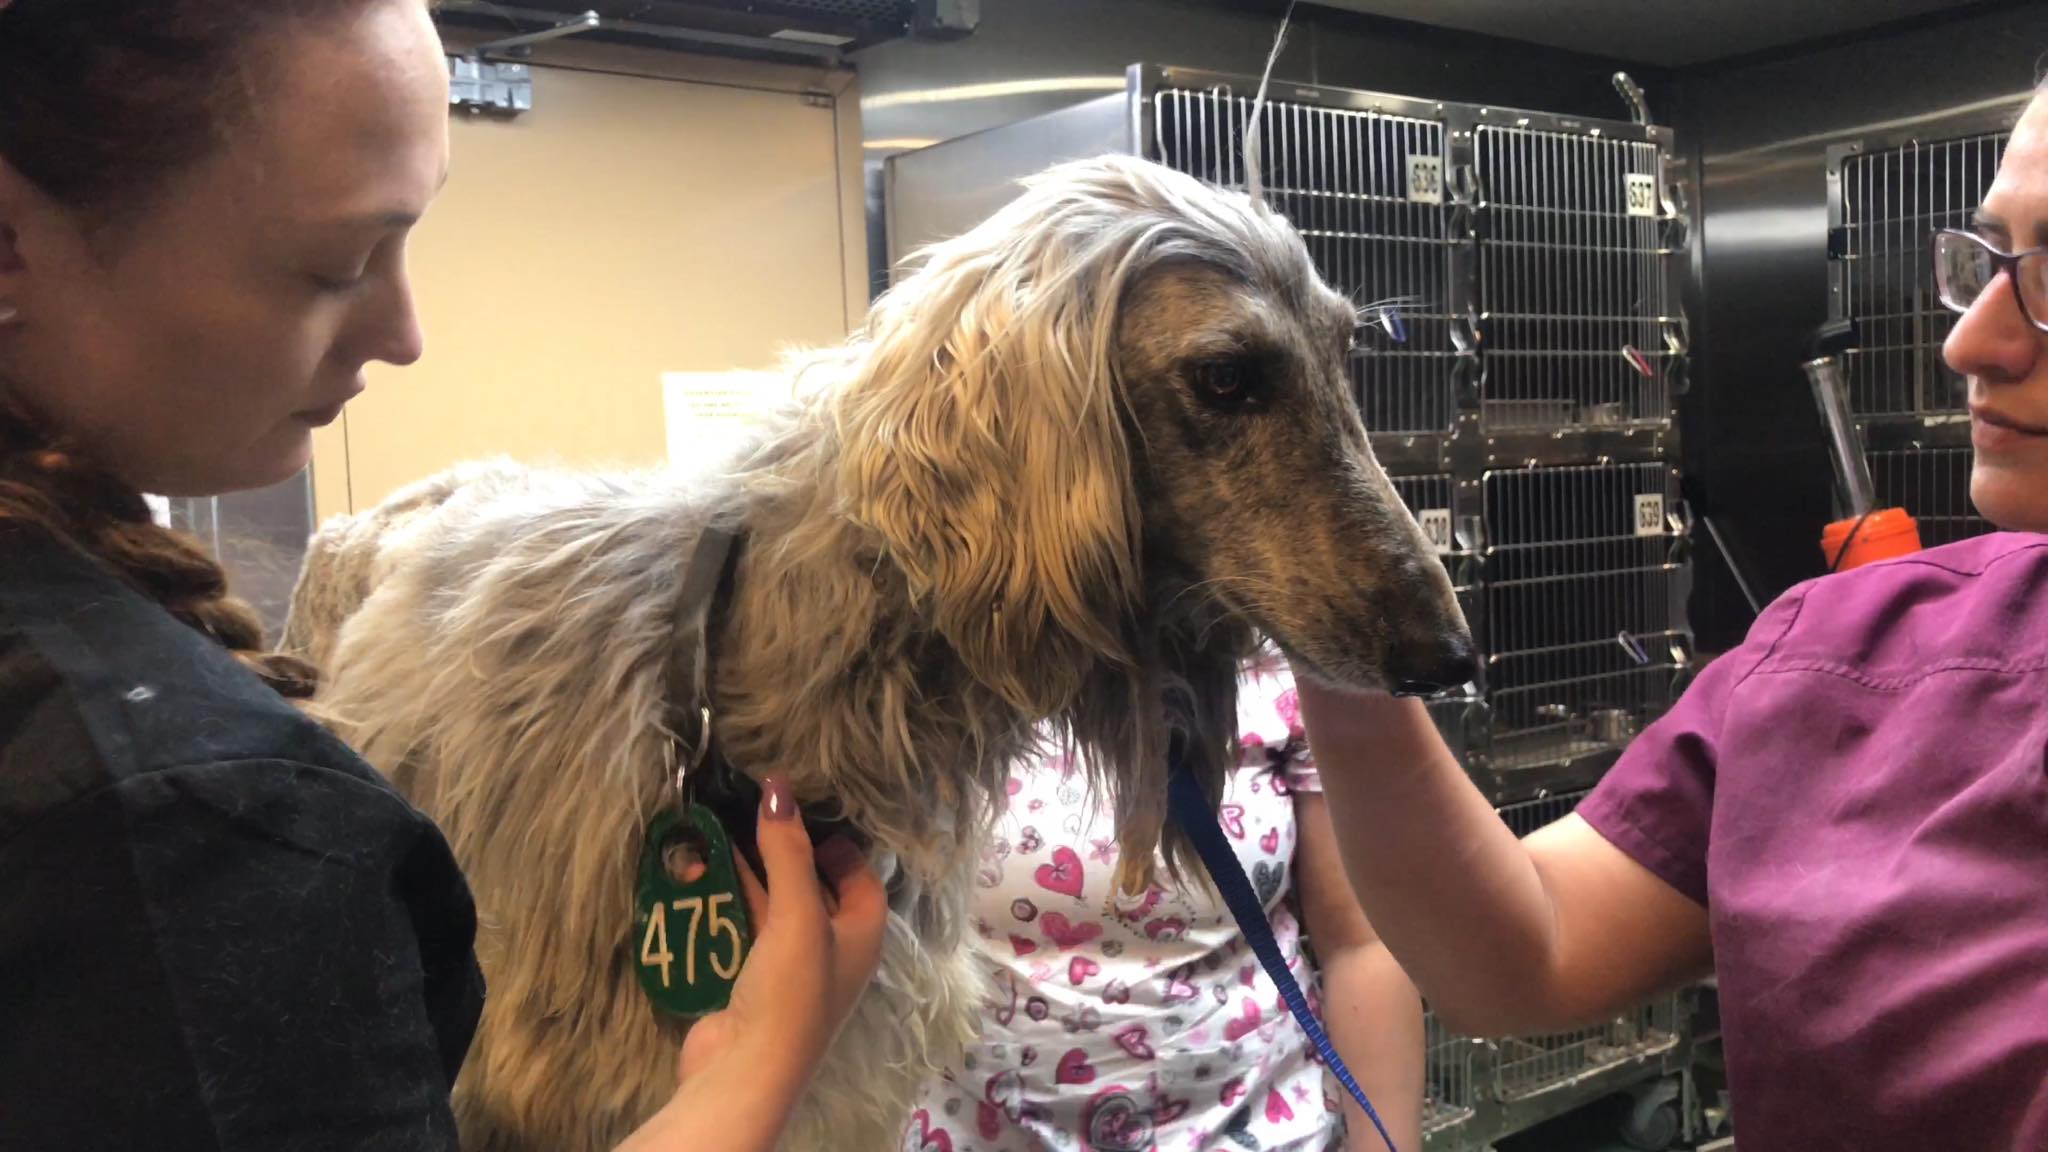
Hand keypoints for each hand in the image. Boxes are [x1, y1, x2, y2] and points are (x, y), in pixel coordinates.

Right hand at [618, 775, 888, 1151]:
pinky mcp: (751, 982)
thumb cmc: (792, 989)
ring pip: (774, 908)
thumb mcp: (798, 913)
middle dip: (786, 854)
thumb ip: (789, 851)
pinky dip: (727, 904)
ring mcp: (790, 969)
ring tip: (722, 834)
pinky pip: (743, 931)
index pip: (861, 878)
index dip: (838, 846)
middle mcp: (832, 951)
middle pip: (814, 889)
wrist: (746, 1069)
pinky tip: (702, 877)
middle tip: (755, 815)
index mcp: (862, 934)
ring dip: (751, 876)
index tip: (805, 816)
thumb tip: (779, 786)